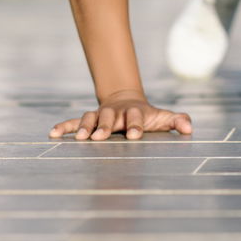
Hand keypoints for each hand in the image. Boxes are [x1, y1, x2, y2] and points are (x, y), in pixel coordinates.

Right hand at [48, 93, 192, 140]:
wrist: (128, 102)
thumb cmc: (148, 116)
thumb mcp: (164, 118)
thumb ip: (177, 121)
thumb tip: (189, 129)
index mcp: (136, 112)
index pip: (137, 117)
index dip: (136, 125)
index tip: (135, 136)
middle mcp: (116, 112)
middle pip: (110, 117)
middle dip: (106, 126)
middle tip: (100, 138)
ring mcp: (101, 114)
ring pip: (91, 117)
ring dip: (84, 127)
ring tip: (79, 139)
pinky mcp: (89, 120)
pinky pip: (73, 121)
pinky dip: (63, 126)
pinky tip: (52, 134)